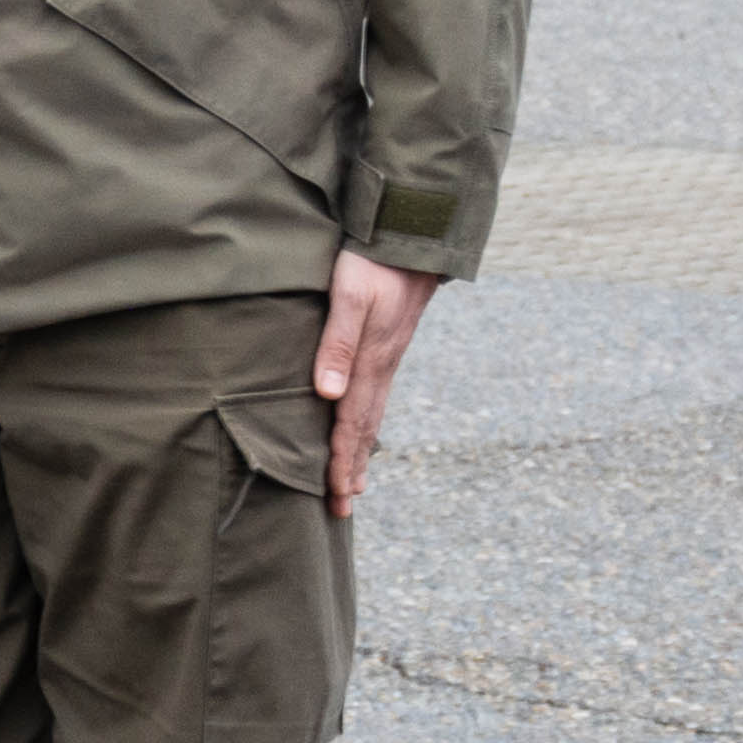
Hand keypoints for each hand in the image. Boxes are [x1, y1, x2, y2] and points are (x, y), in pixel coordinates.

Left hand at [309, 248, 444, 519]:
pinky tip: (363, 429)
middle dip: (351, 469)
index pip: (351, 422)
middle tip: (342, 508)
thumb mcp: (349, 293)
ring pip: (372, 415)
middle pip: (365, 428)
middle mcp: (382, 366)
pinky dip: (368, 423)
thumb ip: (337, 341)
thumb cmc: (374, 259)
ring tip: (353, 484)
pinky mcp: (388, 345)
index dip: (340, 460)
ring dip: (360, 451)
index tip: (334, 496)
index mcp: (372, 361)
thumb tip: (328, 393)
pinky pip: (377, 396)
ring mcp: (388, 357)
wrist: (413, 233)